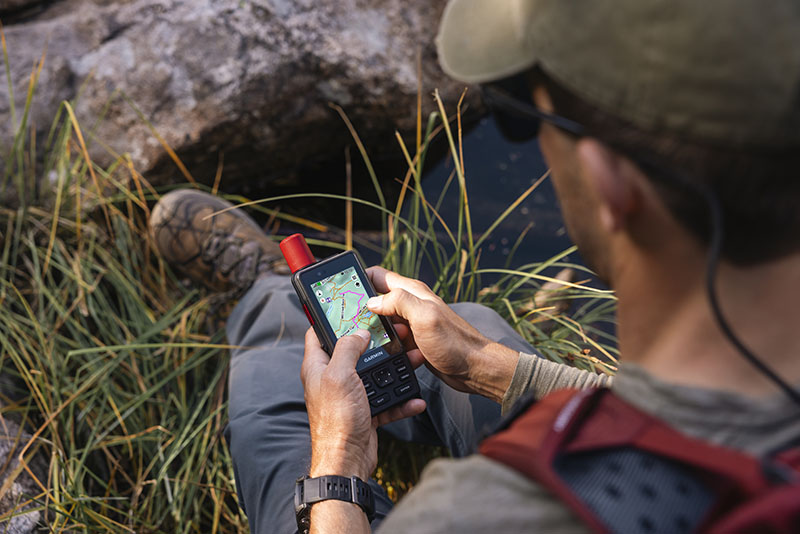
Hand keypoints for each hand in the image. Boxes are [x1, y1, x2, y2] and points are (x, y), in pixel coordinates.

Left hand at [301, 328, 425, 479]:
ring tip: (412, 361)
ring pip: (374, 376)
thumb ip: (347, 348)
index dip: (330, 318)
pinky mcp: (365, 413)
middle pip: (353, 352)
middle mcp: (332, 380)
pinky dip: (400, 400)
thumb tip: (359, 332)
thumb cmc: (336, 419)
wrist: (346, 461)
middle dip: (374, 343)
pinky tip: (414, 399)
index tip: (349, 307)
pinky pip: (386, 402)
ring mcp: (349, 396)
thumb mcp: (339, 375)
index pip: (318, 334)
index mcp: (318, 367)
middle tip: (393, 332)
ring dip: (394, 370)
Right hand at [366, 266, 519, 402]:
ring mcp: (412, 323)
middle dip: (364, 310)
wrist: (474, 369)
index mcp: (412, 292)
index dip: (359, 278)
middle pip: (376, 300)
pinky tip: (396, 354)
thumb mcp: (424, 317)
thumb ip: (398, 302)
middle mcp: (411, 304)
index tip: (345, 292)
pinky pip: (393, 341)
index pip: (378, 275)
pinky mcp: (414, 341)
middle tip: (355, 324)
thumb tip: (372, 300)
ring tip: (380, 342)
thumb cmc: (454, 343)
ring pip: (383, 323)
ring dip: (378, 332)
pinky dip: (391, 347)